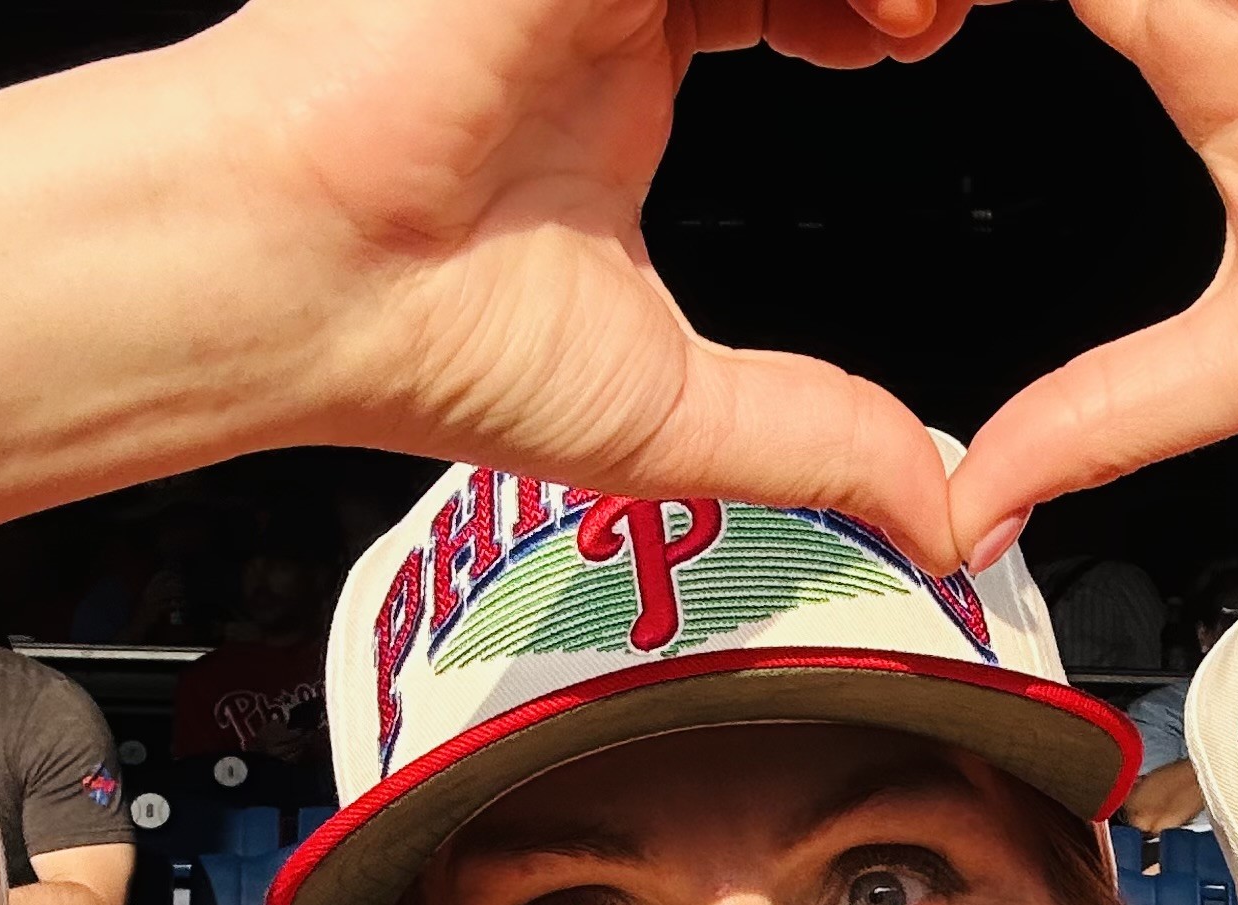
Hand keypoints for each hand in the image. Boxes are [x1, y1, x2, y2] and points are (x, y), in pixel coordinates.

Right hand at [180, 0, 1005, 564]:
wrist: (291, 289)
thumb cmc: (413, 334)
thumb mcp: (672, 412)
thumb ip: (819, 440)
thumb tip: (939, 520)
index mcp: (618, 45)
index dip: (883, 2)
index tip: (923, 55)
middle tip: (946, 32)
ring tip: (921, 23)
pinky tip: (876, 14)